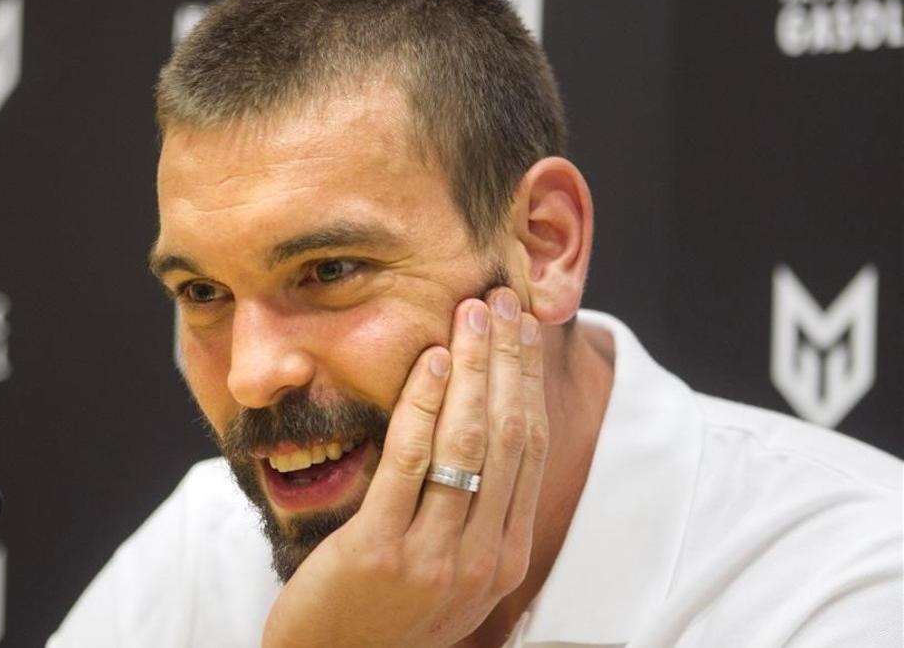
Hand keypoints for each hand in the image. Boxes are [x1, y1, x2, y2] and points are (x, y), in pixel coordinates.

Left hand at [262, 288, 549, 647]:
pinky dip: (422, 404)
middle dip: (506, 360)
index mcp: (505, 557)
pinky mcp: (381, 551)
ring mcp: (435, 558)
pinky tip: (429, 361)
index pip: (529, 450)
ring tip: (471, 313)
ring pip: (468, 443)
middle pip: (508, 436)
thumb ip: (471, 512)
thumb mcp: (447, 570)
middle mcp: (482, 558)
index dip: (527, 381)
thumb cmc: (383, 611)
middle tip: (501, 299)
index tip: (520, 329)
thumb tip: (481, 428)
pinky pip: (410, 462)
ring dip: (473, 368)